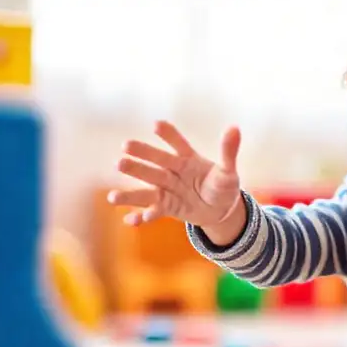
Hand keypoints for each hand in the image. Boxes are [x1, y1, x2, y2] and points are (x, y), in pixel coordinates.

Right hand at [108, 121, 242, 229]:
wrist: (219, 209)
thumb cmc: (222, 186)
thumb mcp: (228, 172)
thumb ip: (228, 152)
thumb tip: (234, 128)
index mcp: (188, 159)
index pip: (177, 144)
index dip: (168, 134)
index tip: (157, 124)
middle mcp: (173, 172)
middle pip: (155, 164)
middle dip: (141, 157)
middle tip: (124, 148)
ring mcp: (168, 190)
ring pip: (147, 191)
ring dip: (130, 195)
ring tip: (112, 198)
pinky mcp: (167, 207)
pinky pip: (153, 212)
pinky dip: (141, 217)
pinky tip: (130, 222)